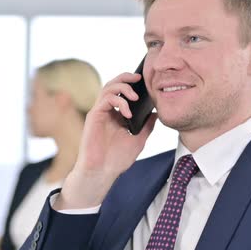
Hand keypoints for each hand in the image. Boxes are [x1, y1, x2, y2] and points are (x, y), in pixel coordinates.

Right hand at [56, 72, 157, 208]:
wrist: (102, 173)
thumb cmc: (116, 159)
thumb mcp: (138, 140)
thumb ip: (146, 126)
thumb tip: (156, 113)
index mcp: (115, 115)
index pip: (122, 92)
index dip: (131, 84)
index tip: (145, 81)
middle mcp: (106, 111)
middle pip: (113, 85)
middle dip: (126, 77)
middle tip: (139, 77)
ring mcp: (99, 113)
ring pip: (108, 88)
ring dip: (122, 87)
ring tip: (135, 96)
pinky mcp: (94, 117)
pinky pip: (105, 100)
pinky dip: (118, 102)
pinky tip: (128, 112)